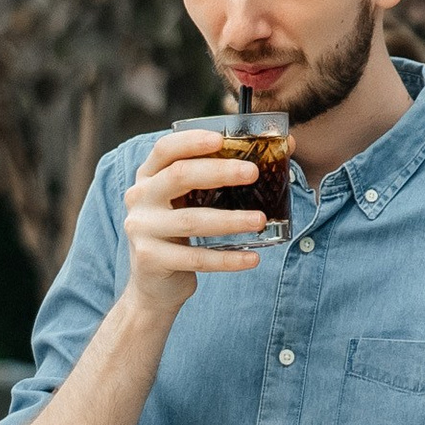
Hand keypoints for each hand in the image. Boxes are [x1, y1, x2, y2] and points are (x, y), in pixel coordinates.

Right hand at [122, 126, 271, 318]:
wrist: (153, 285)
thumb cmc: (180, 234)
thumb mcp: (188, 202)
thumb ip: (219, 178)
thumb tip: (285, 148)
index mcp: (148, 176)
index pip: (166, 149)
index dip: (192, 141)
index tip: (222, 139)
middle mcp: (139, 198)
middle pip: (179, 176)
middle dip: (219, 172)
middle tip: (253, 173)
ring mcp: (142, 229)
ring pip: (192, 221)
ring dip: (230, 220)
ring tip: (260, 220)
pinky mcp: (151, 259)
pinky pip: (196, 258)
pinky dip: (227, 260)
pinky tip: (252, 258)